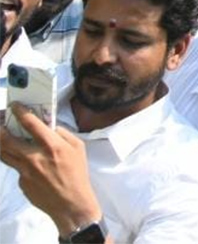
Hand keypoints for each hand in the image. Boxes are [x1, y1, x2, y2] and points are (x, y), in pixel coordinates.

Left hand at [0, 108, 104, 237]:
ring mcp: (24, 171)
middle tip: (0, 120)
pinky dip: (17, 160)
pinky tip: (24, 160)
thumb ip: (63, 134)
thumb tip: (49, 127)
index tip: (14, 105)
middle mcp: (34, 157)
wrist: (70, 203)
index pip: (30, 123)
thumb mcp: (78, 148)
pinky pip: (16, 167)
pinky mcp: (21, 182)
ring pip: (4, 153)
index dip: (20, 111)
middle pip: (7, 140)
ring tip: (1, 135)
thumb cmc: (78, 173)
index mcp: (51, 146)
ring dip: (0, 142)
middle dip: (0, 127)